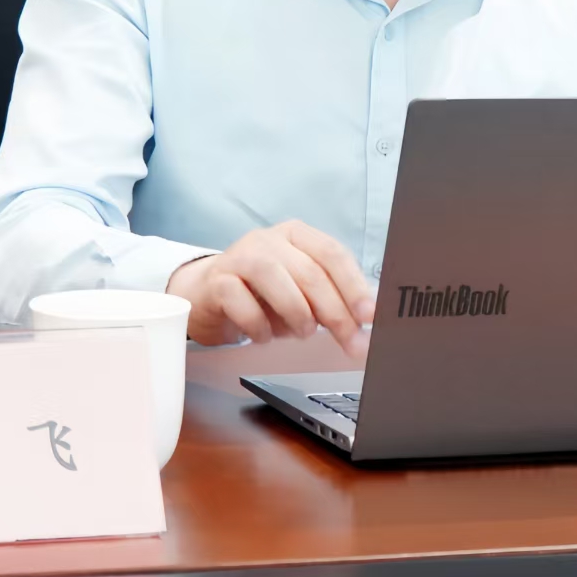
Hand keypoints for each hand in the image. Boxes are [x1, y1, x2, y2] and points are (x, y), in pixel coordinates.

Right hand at [165, 219, 376, 357]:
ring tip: (304, 333)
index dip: (354, 285)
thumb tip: (366, 321)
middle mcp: (269, 240)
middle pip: (309, 271)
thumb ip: (331, 299)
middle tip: (350, 341)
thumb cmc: (262, 293)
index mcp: (297, 235)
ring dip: (296, 312)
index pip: (333, 254)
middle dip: (335, 311)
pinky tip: (264, 336)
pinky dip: (258, 325)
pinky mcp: (216, 281)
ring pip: (274, 277)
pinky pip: (240, 301)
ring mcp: (239, 257)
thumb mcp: (300, 291)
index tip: (370, 315)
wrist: (206, 294)